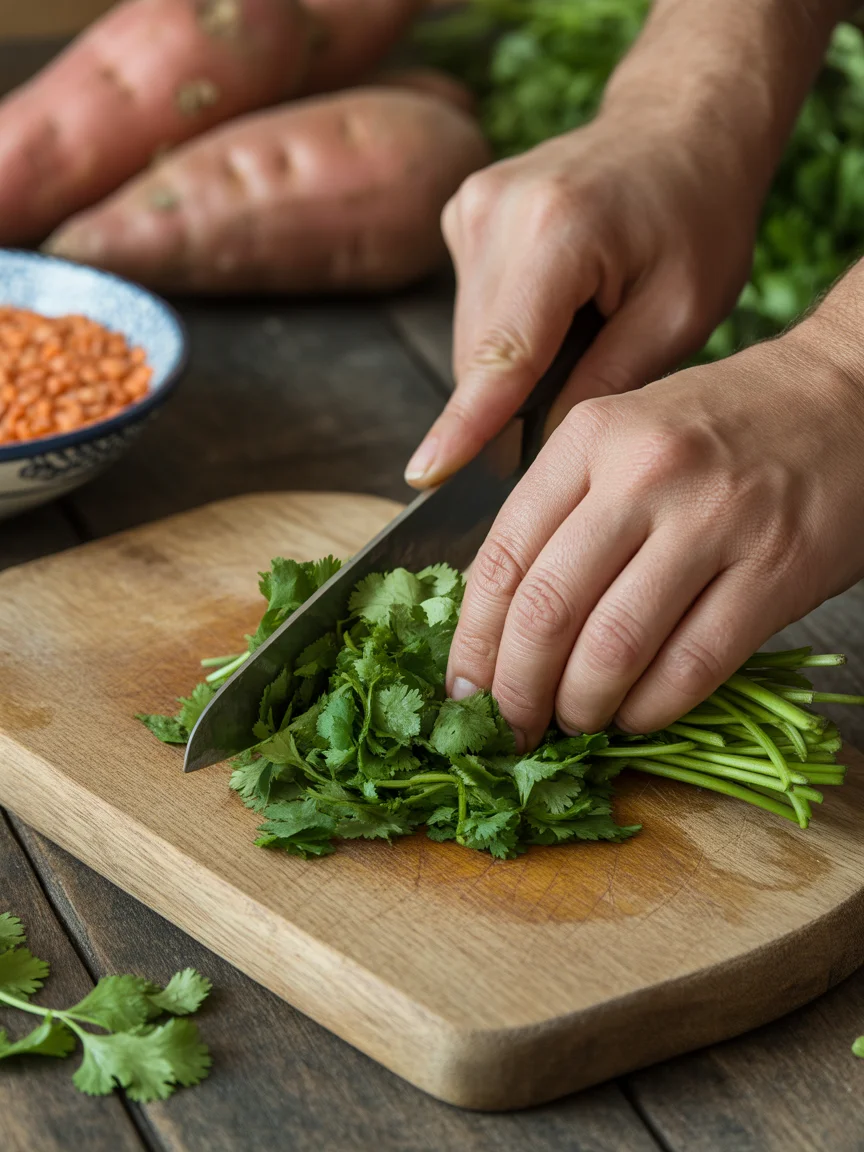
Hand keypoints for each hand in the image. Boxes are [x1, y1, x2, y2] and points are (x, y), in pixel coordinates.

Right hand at [404, 108, 761, 485]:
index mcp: (558, 231)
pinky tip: (558, 306)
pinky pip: (472, 310)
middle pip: (481, 356)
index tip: (426, 475)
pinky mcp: (462, 214)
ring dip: (515, 365)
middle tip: (586, 386)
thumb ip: (607, 383)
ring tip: (583, 329)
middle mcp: (496, 212)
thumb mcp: (681, 313)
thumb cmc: (697, 217)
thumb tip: (538, 448)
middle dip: (517, 400)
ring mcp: (470, 207)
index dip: (464, 424)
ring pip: (471, 340)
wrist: (681, 127)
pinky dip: (508, 331)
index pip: (500, 354)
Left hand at [445, 314, 863, 748]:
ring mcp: (714, 522)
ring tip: (574, 722)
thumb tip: (499, 623)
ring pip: (613, 648)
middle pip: (547, 610)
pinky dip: (651, 709)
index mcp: (591, 437)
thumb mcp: (625, 434)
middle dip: (516, 690)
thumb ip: (562, 510)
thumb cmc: (725, 423)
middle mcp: (644, 474)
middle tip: (510, 727)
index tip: (462, 690)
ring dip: (581, 707)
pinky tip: (636, 715)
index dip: (472, 642)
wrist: (846, 397)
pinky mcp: (775, 571)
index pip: (502, 556)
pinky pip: (692, 666)